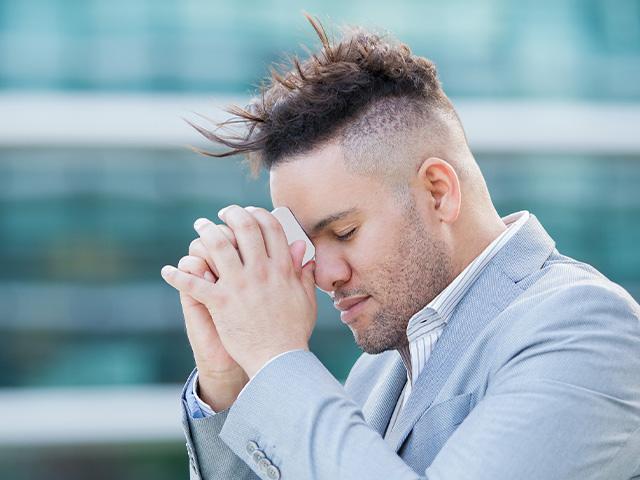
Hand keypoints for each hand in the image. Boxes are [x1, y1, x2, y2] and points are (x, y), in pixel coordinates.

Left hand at [161, 205, 316, 377]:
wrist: (279, 359)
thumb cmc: (294, 331)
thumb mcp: (305, 298)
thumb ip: (303, 272)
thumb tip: (302, 251)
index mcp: (282, 268)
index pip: (270, 228)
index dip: (258, 214)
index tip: (249, 213)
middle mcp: (260, 271)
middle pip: (244, 227)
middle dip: (231, 214)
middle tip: (222, 213)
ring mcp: (239, 286)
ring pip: (217, 246)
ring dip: (205, 232)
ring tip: (199, 227)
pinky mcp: (221, 303)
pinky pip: (194, 284)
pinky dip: (178, 276)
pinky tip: (167, 271)